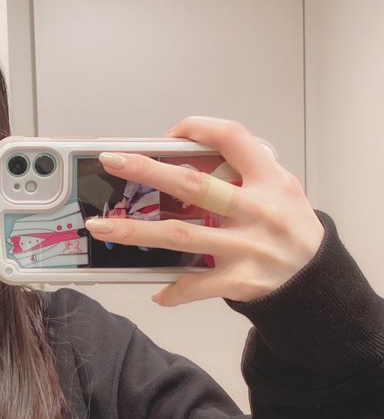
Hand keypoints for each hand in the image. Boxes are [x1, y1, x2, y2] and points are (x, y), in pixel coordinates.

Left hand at [84, 116, 324, 305]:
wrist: (318, 280)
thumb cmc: (291, 227)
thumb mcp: (281, 188)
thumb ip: (245, 170)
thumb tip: (185, 159)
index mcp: (270, 180)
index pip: (232, 138)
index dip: (197, 128)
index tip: (167, 134)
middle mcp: (258, 210)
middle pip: (193, 185)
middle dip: (147, 170)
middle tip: (112, 161)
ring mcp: (247, 247)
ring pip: (180, 235)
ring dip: (135, 232)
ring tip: (101, 227)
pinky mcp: (239, 281)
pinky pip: (196, 284)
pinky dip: (173, 288)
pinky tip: (156, 290)